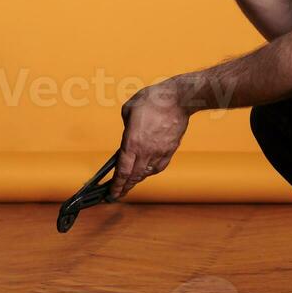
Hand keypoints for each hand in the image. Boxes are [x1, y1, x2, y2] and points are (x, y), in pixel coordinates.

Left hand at [111, 81, 190, 200]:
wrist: (179, 98)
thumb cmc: (153, 100)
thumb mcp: (129, 109)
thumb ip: (126, 126)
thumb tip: (128, 134)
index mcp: (132, 142)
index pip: (122, 170)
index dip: (116, 184)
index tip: (112, 193)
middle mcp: (146, 150)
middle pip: (134, 176)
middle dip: (124, 187)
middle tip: (118, 194)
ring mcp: (160, 151)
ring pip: (147, 173)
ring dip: (137, 179)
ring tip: (131, 183)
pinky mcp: (171, 149)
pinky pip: (160, 166)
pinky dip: (152, 172)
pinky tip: (148, 171)